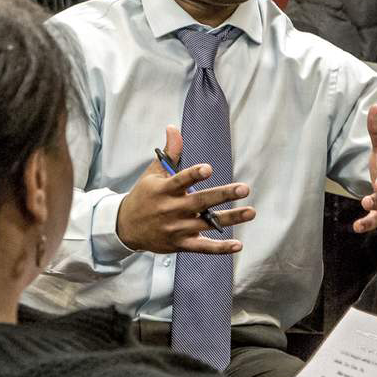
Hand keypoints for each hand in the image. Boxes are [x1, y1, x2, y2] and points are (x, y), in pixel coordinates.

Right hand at [115, 126, 254, 253]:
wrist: (125, 227)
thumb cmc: (144, 196)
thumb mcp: (153, 173)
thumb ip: (169, 153)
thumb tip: (173, 128)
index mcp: (163, 189)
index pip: (180, 180)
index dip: (194, 175)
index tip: (208, 169)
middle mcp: (171, 209)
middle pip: (200, 202)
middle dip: (223, 195)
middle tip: (244, 188)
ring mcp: (176, 228)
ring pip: (207, 224)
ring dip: (230, 218)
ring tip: (250, 212)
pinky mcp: (180, 244)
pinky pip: (202, 248)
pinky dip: (220, 248)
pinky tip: (237, 245)